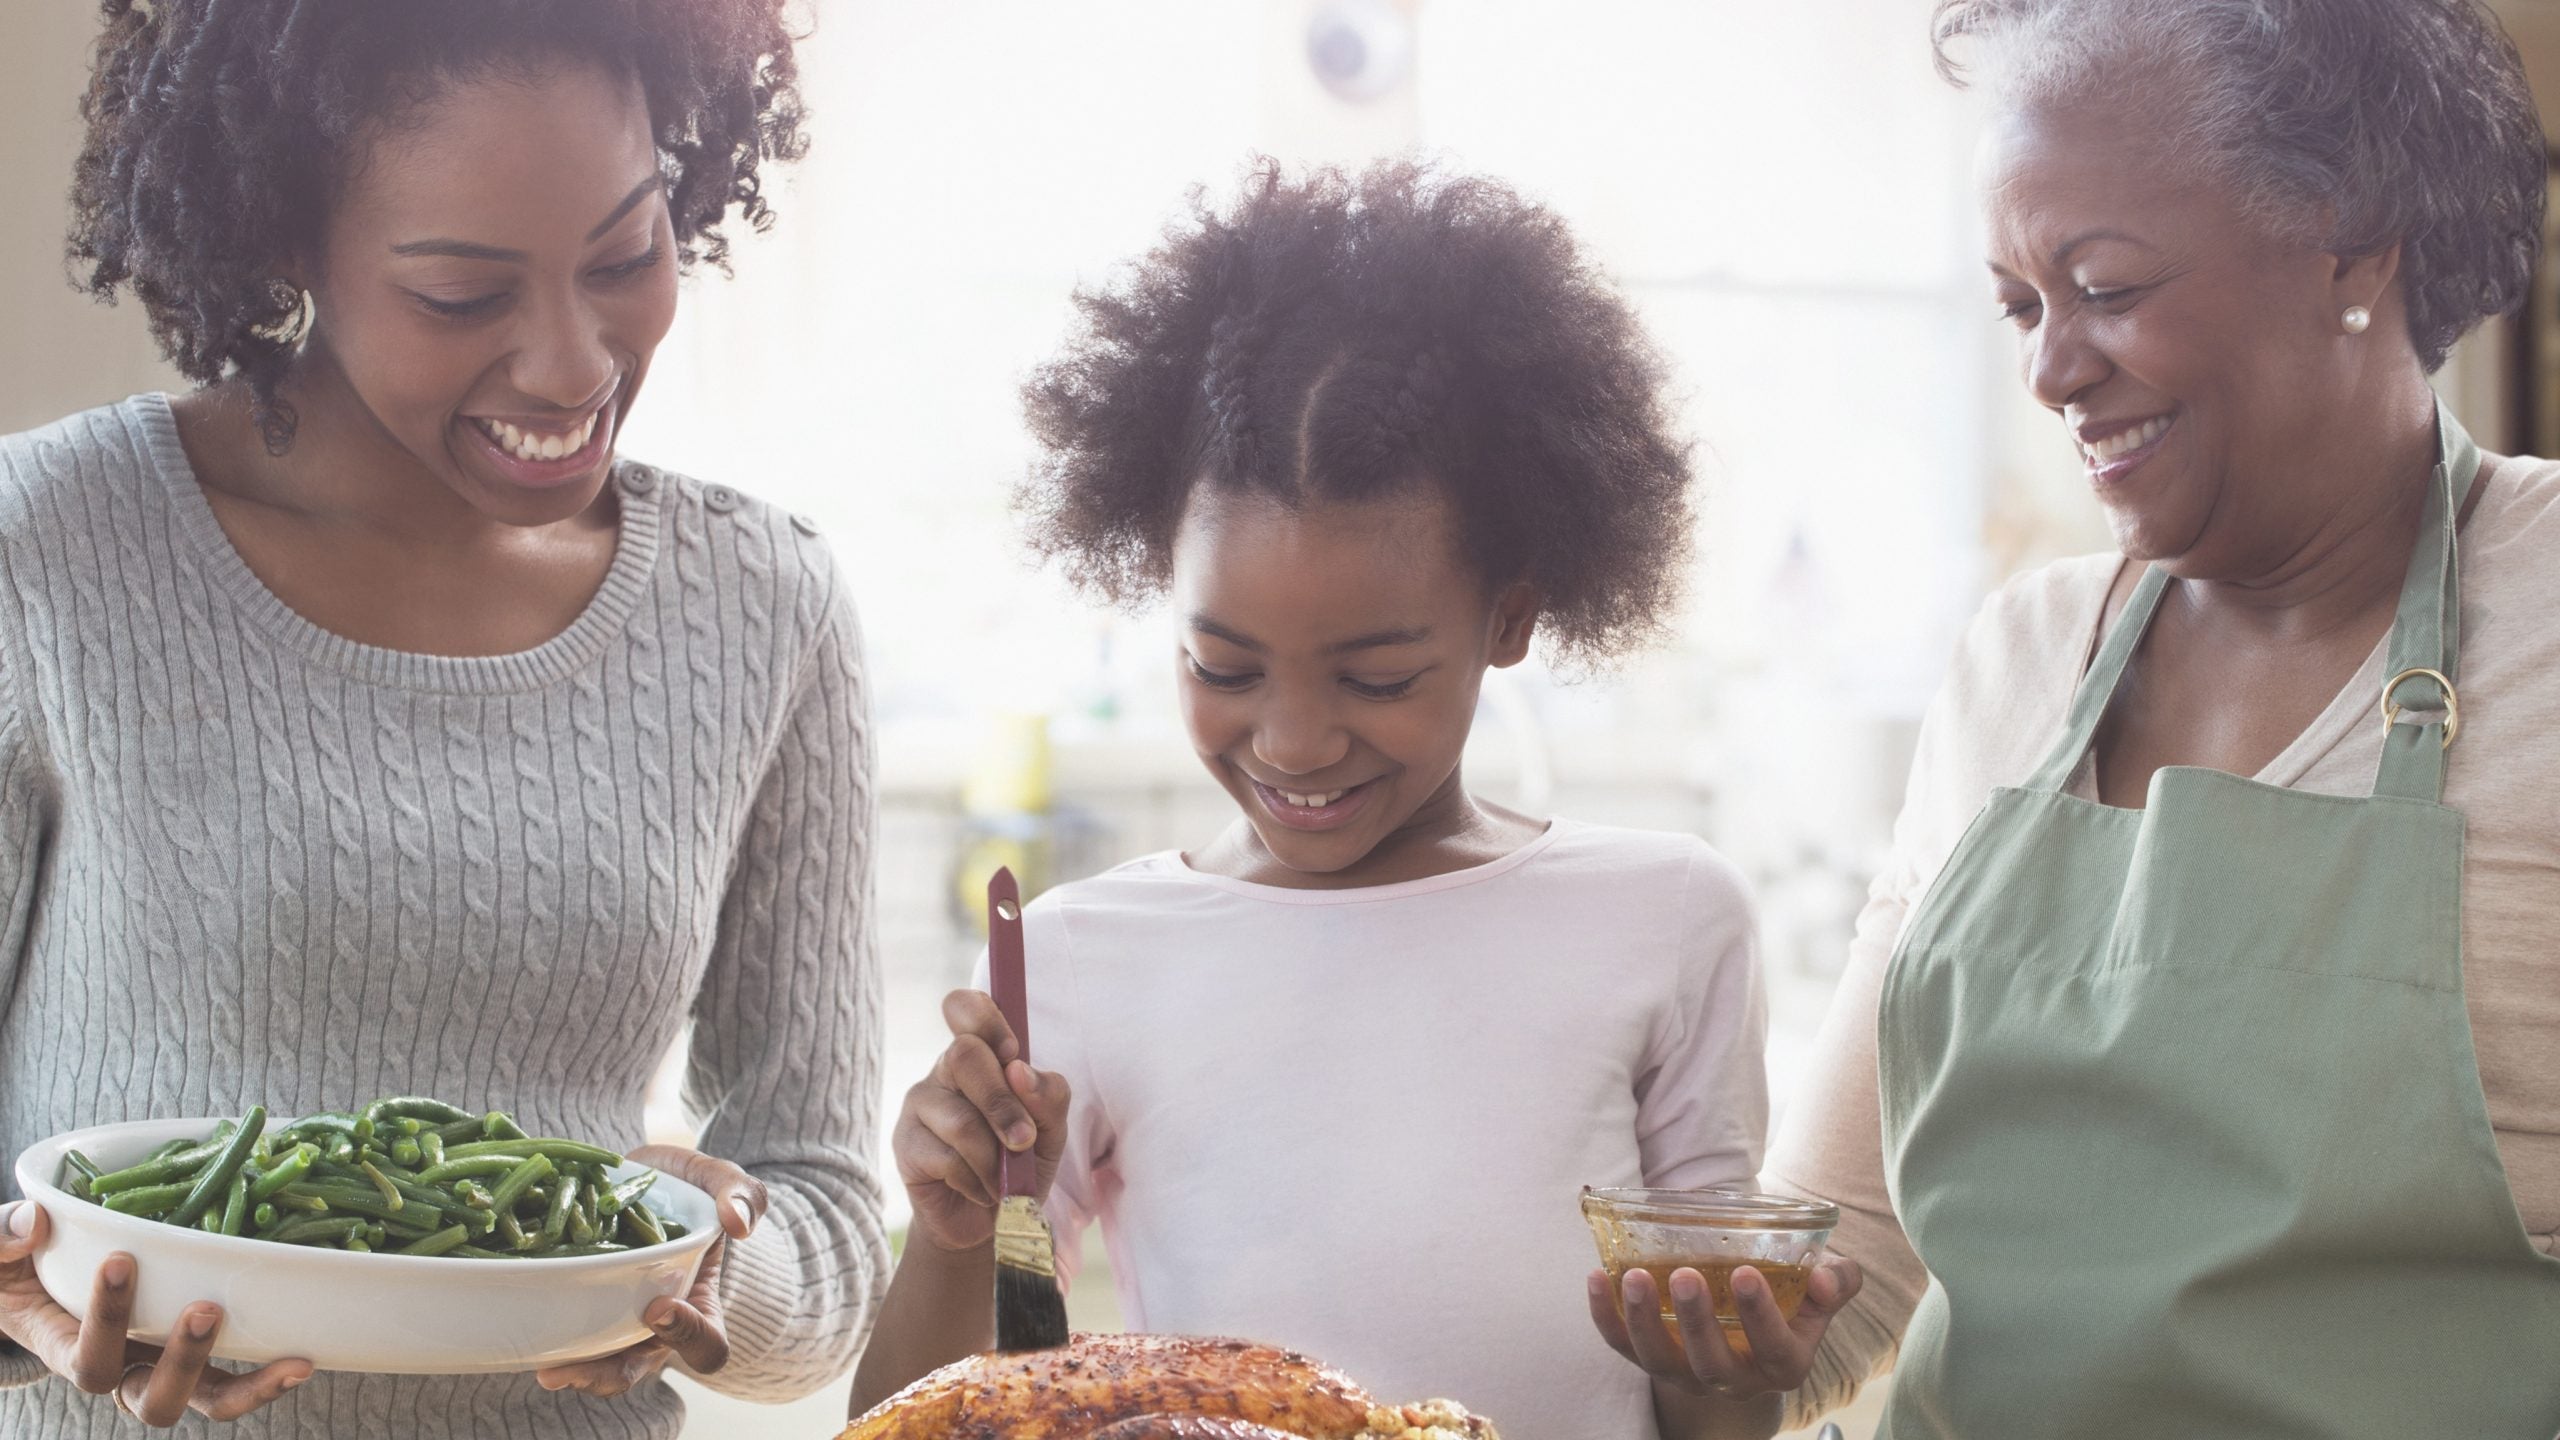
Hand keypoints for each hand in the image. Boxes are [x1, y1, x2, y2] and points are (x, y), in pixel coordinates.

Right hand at [0, 1199, 311, 1424]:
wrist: (32, 1284)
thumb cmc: (11, 1269)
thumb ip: (1, 1240)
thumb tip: (33, 1223)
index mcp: (69, 1349)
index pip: (89, 1357)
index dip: (105, 1318)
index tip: (120, 1258)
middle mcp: (124, 1369)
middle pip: (154, 1398)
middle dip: (182, 1360)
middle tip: (205, 1308)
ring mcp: (166, 1364)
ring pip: (208, 1399)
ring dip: (248, 1384)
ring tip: (293, 1361)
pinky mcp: (202, 1352)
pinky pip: (237, 1375)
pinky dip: (270, 1372)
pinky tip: (308, 1356)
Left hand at [534, 1146, 765, 1397]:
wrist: (647, 1180)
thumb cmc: (691, 1186)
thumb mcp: (722, 1180)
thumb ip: (742, 1193)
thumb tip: (739, 1223)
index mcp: (699, 1304)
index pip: (706, 1344)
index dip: (687, 1336)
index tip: (660, 1306)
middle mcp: (654, 1325)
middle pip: (636, 1369)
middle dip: (605, 1374)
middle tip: (571, 1367)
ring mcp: (614, 1320)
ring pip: (595, 1363)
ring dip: (570, 1370)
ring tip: (545, 1368)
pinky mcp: (577, 1306)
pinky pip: (562, 1332)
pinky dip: (541, 1334)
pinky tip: (517, 1318)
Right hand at [892, 988, 1071, 1253]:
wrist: (993, 1223)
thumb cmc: (1022, 1165)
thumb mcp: (1051, 1130)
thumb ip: (1049, 1096)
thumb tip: (1020, 1071)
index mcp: (984, 1055)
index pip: (967, 1009)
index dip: (986, 1019)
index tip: (1013, 1054)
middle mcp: (946, 1070)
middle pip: (965, 1056)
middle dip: (1003, 1105)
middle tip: (1024, 1141)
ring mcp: (920, 1103)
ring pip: (961, 1118)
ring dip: (994, 1159)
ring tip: (1004, 1181)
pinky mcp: (905, 1143)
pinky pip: (947, 1158)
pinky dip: (976, 1181)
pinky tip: (978, 1189)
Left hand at [1586, 1256, 1860, 1401]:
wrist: (1746, 1341)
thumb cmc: (1786, 1308)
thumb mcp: (1817, 1299)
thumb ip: (1834, 1283)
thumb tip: (1831, 1274)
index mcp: (1782, 1364)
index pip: (1774, 1348)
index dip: (1762, 1316)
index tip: (1748, 1274)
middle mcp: (1733, 1378)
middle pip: (1711, 1363)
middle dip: (1696, 1321)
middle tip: (1685, 1275)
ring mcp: (1687, 1374)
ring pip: (1660, 1360)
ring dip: (1642, 1320)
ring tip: (1633, 1276)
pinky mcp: (1650, 1361)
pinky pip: (1622, 1347)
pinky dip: (1605, 1317)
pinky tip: (1596, 1277)